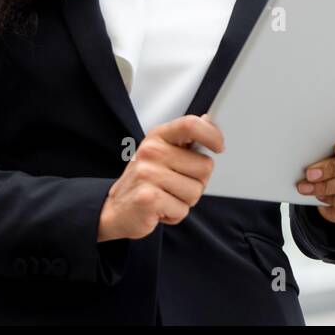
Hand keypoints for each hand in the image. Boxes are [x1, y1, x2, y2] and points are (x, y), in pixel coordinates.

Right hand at [98, 115, 223, 241]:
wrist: (115, 210)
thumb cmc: (144, 181)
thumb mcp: (161, 153)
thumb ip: (185, 139)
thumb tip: (207, 120)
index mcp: (157, 137)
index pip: (190, 124)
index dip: (211, 135)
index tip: (219, 147)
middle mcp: (151, 152)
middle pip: (204, 166)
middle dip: (197, 181)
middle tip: (175, 184)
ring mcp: (147, 174)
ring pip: (196, 191)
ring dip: (185, 200)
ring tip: (166, 196)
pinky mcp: (148, 198)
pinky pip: (182, 209)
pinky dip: (175, 214)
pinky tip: (159, 209)